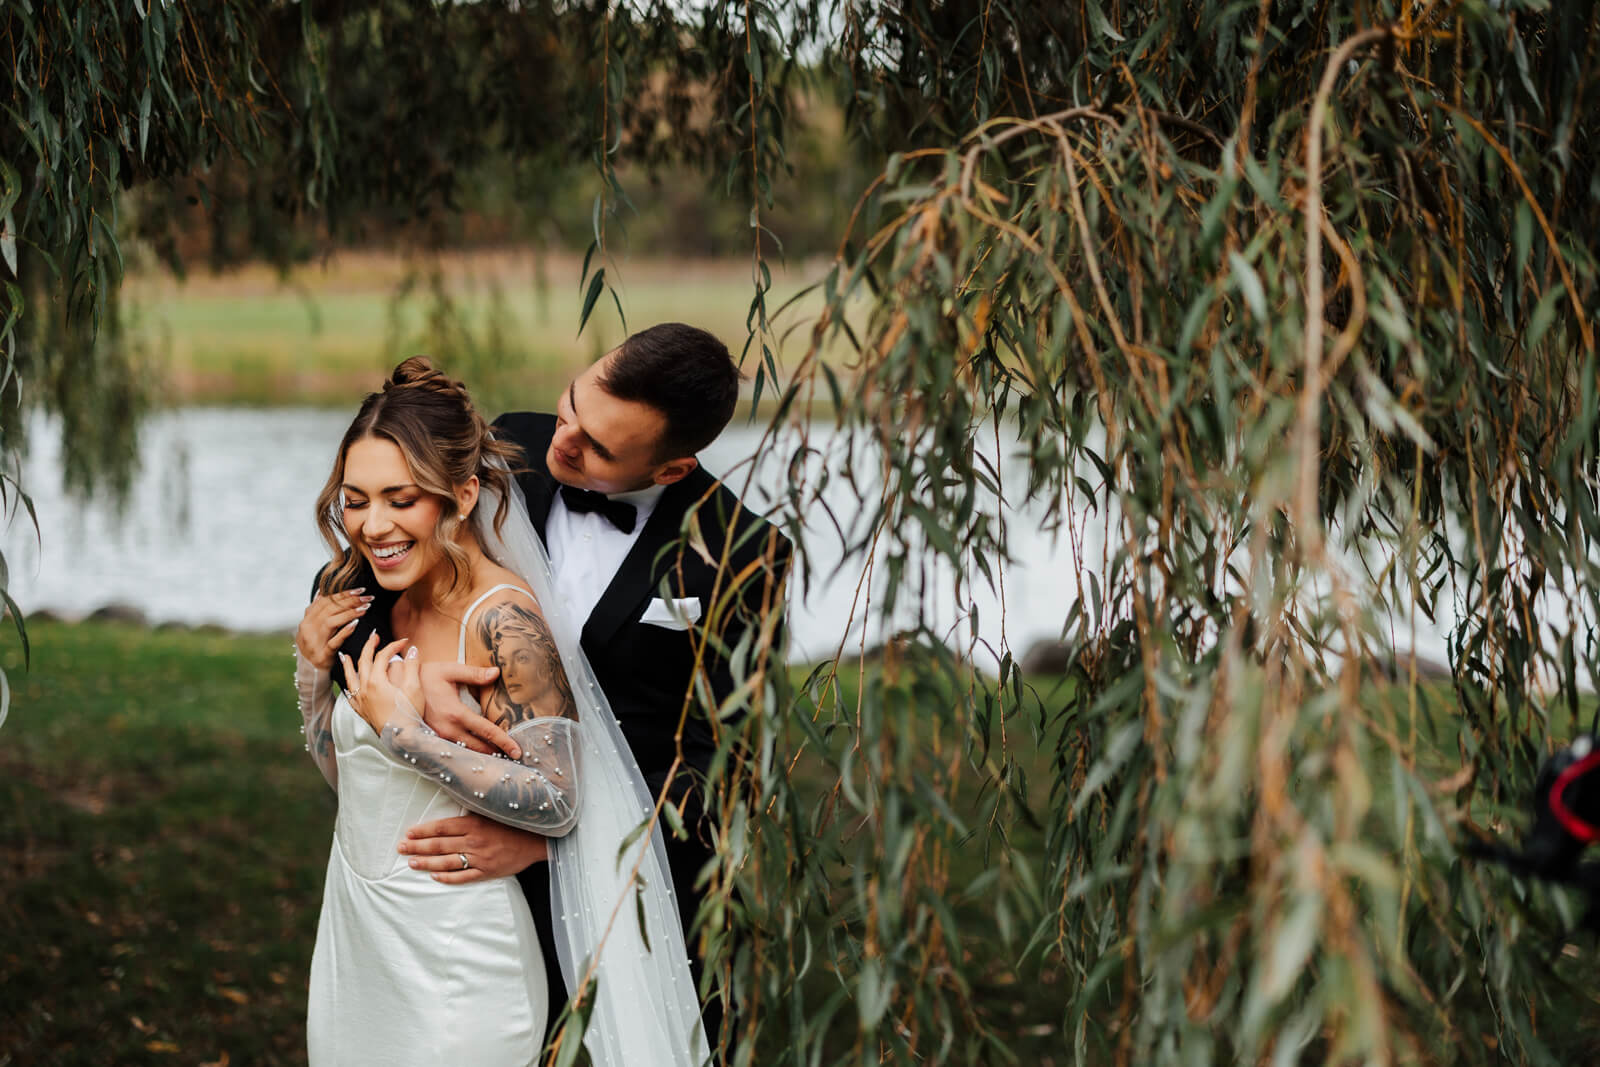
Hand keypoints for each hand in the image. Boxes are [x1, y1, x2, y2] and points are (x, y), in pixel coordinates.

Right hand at [294, 588, 371, 669]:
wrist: (309, 670)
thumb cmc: (315, 645)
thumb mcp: (311, 627)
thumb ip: (316, 609)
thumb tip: (321, 591)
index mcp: (307, 620)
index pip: (326, 602)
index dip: (343, 594)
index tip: (360, 590)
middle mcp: (308, 629)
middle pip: (329, 610)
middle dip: (350, 601)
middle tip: (368, 597)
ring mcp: (314, 642)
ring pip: (331, 622)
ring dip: (349, 613)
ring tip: (365, 608)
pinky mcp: (322, 655)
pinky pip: (333, 642)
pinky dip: (344, 632)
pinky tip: (355, 624)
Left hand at [340, 632, 421, 733]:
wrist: (401, 739)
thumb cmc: (409, 714)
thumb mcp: (414, 687)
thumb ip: (412, 666)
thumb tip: (412, 649)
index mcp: (376, 681)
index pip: (382, 656)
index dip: (393, 646)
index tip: (404, 642)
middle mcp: (364, 689)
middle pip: (363, 662)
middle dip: (369, 647)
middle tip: (374, 637)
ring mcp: (361, 701)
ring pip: (350, 678)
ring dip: (348, 666)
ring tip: (346, 657)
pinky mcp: (362, 712)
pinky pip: (350, 696)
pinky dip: (348, 688)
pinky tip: (347, 686)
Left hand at [399, 812, 548, 883]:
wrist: (536, 840)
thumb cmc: (513, 824)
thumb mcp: (491, 814)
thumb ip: (470, 817)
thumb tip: (449, 817)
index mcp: (474, 824)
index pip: (442, 827)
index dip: (423, 831)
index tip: (408, 834)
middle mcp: (474, 841)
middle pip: (440, 845)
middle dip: (417, 847)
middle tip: (400, 849)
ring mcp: (480, 858)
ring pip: (447, 862)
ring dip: (427, 863)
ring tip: (411, 863)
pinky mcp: (487, 871)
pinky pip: (463, 877)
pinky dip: (447, 877)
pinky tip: (435, 877)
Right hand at [419, 660, 519, 758]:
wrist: (399, 684)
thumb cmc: (426, 675)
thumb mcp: (450, 670)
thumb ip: (474, 673)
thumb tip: (496, 672)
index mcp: (455, 713)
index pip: (486, 731)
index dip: (504, 742)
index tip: (518, 751)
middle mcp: (447, 729)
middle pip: (478, 748)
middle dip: (497, 754)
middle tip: (515, 758)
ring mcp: (439, 736)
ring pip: (466, 752)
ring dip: (483, 756)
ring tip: (502, 759)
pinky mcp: (433, 738)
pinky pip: (454, 750)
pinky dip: (468, 753)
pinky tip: (479, 754)